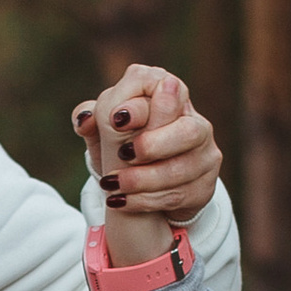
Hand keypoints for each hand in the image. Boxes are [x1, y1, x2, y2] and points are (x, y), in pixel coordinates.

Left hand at [72, 66, 219, 262]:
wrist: (144, 182)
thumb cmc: (123, 143)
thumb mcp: (105, 128)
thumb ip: (94, 116)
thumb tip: (85, 119)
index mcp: (171, 97)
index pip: (164, 89)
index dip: (141, 106)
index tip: (116, 120)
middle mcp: (196, 123)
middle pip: (188, 130)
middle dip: (153, 144)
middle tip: (122, 155)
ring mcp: (205, 156)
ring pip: (182, 168)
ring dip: (143, 179)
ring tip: (112, 184)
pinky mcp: (205, 187)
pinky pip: (179, 196)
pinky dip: (146, 200)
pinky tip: (122, 201)